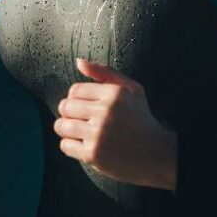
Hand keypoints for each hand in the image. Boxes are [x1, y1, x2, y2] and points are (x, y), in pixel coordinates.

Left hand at [53, 57, 177, 189]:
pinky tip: (82, 144)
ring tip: (79, 130)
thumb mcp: (131, 89)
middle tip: (80, 119)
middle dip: (69, 112)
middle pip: (65, 107)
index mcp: (114, 94)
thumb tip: (79, 61)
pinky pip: (65, 145)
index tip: (83, 105)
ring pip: (62, 126)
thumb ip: (105, 72)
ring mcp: (98, 134)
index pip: (75, 90)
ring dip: (66, 128)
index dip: (75, 98)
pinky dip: (70, 145)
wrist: (155, 154)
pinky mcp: (93, 154)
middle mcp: (105, 112)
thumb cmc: (141, 119)